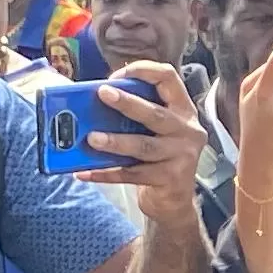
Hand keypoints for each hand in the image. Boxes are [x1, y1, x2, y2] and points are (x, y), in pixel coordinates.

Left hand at [84, 62, 205, 229]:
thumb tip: (90, 102)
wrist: (173, 201)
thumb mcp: (154, 130)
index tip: (116, 77)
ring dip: (115, 141)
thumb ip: (133, 114)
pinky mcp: (170, 179)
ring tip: (91, 138)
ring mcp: (181, 156)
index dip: (143, 71)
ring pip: (144, 146)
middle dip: (128, 102)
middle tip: (102, 94)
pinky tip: (84, 171)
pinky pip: (132, 174)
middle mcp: (187, 130)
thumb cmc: (157, 158)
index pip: (168, 77)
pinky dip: (106, 173)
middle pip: (156, 114)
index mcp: (182, 109)